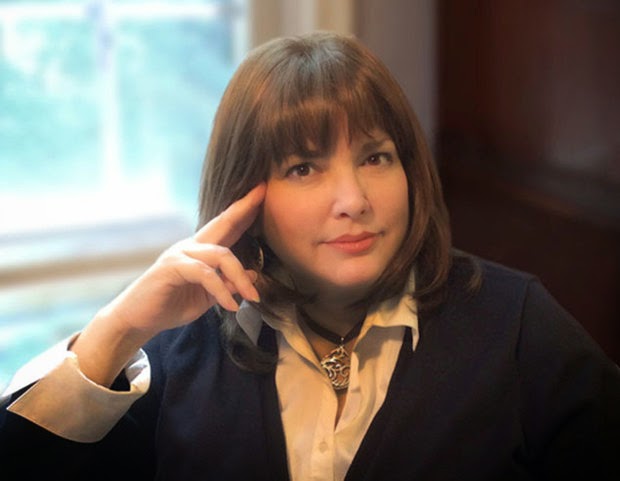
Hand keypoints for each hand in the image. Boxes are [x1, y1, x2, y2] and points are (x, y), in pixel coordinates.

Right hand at [107, 182, 265, 334]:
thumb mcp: (207, 297)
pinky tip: (230, 306)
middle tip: (263, 193)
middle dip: (243, 208)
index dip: (243, 210)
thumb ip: (226, 285)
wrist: (137, 320)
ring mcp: (180, 254)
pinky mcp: (172, 267)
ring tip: (252, 297)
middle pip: (222, 223)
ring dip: (240, 276)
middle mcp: (191, 246)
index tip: (261, 193)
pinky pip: (205, 273)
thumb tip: (252, 275)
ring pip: (220, 254)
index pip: (226, 226)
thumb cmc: (170, 305)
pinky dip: (221, 290)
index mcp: (200, 250)